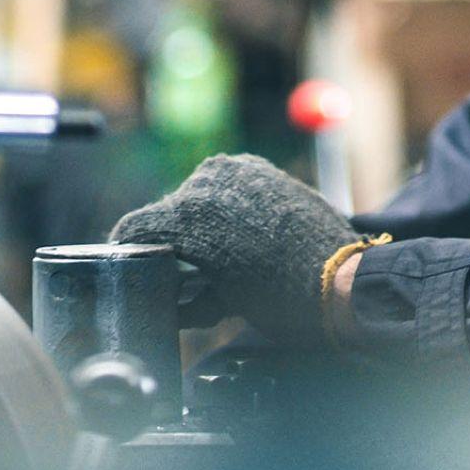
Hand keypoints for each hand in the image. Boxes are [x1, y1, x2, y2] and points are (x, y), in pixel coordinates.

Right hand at [110, 154, 358, 346]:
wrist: (342, 278)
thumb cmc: (278, 298)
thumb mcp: (218, 301)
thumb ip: (184, 292)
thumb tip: (167, 296)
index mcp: (187, 212)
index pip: (136, 227)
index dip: (128, 252)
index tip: (130, 269)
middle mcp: (208, 179)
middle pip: (170, 211)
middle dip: (171, 241)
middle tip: (184, 274)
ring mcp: (239, 168)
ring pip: (201, 196)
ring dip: (202, 223)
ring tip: (222, 256)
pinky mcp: (263, 167)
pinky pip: (230, 187)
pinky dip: (228, 208)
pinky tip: (245, 236)